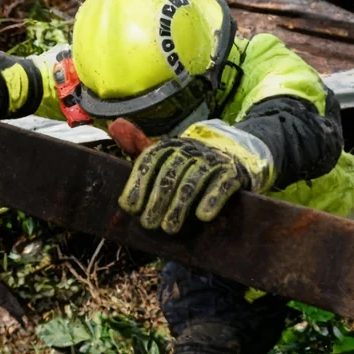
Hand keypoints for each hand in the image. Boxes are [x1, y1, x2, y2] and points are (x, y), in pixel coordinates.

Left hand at [115, 119, 274, 233]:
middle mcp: (191, 149)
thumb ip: (139, 145)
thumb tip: (114, 125)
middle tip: (148, 224)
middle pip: (169, 174)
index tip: (129, 207)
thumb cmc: (193, 161)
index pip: (150, 159)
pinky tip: (203, 216)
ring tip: (169, 228)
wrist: (239, 154)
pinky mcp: (234, 172)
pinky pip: (223, 185)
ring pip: (192, 182)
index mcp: (172, 145)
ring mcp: (214, 160)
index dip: (138, 182)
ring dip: (179, 206)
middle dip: (157, 200)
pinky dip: (213, 199)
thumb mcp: (167, 153)